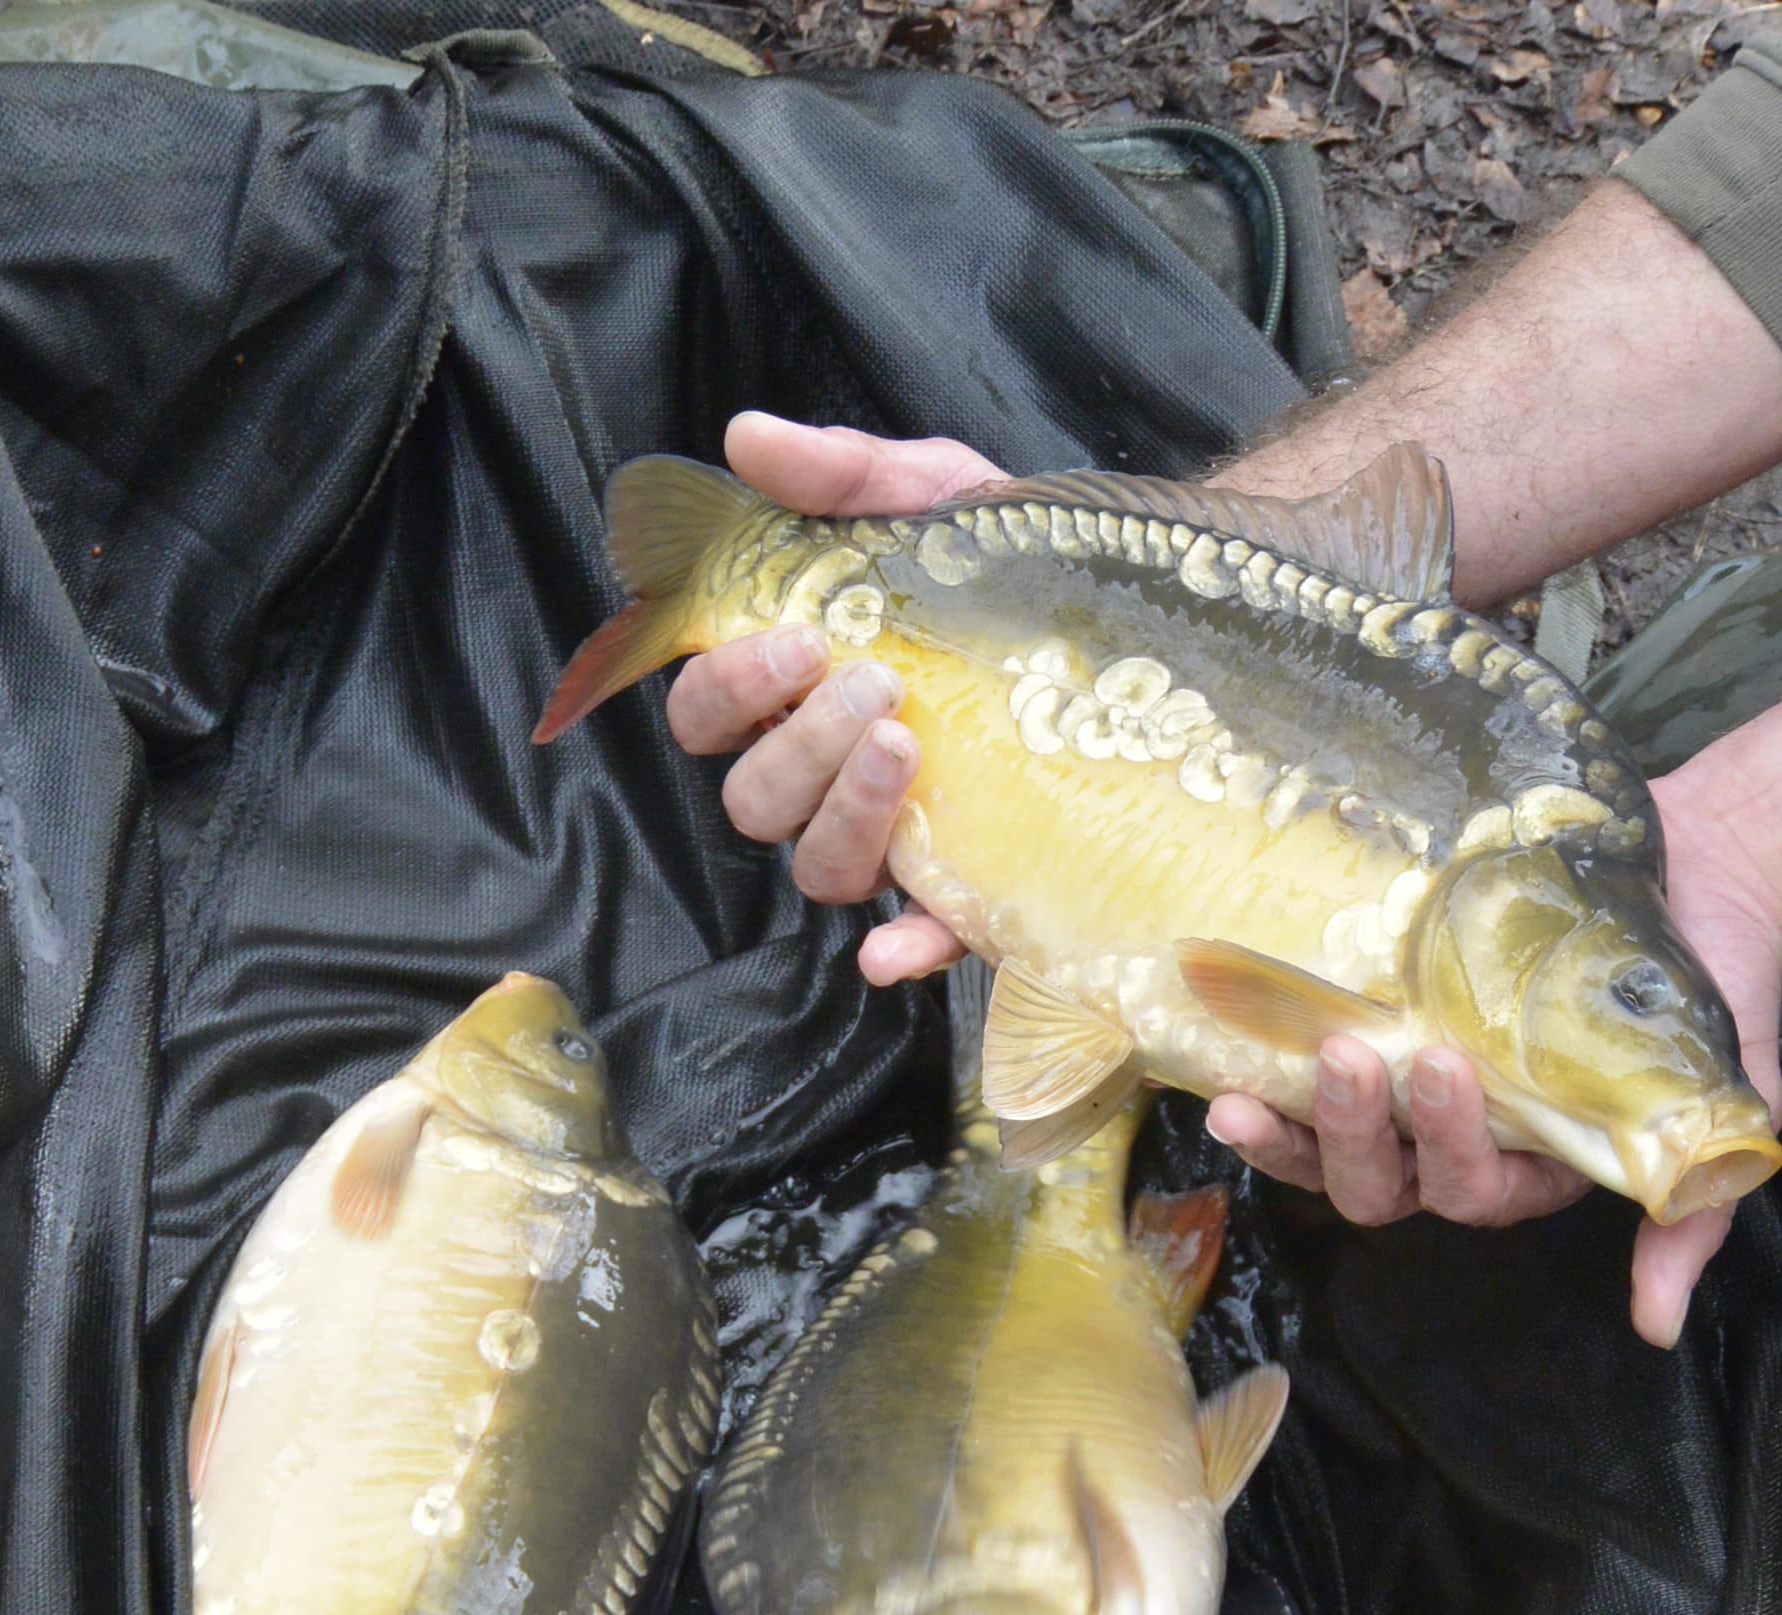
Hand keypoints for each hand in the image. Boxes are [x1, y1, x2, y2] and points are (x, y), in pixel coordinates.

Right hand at [665, 411, 999, 983]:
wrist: (1135, 612)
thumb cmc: (1009, 562)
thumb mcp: (934, 499)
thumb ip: (844, 473)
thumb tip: (749, 436)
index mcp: (795, 690)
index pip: (707, 714)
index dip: (727, 688)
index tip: (796, 638)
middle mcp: (826, 775)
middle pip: (752, 799)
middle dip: (799, 744)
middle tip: (876, 683)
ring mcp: (892, 838)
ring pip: (817, 867)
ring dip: (845, 814)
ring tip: (909, 743)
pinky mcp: (964, 890)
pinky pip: (916, 939)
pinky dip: (903, 949)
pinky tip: (900, 949)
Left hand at [1209, 703, 1781, 1346]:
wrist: (1706, 879)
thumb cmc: (1717, 995)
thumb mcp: (1727, 1113)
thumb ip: (1689, 1220)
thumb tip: (1655, 1322)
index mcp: (1533, 1170)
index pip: (1471, 1192)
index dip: (1446, 1148)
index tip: (1445, 1067)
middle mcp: (1463, 1144)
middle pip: (1387, 1184)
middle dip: (1360, 1135)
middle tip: (1350, 1058)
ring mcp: (1413, 1093)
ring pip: (1332, 1151)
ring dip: (1289, 1134)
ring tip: (1250, 1090)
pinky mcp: (1384, 1032)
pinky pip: (1307, 1088)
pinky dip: (1266, 1090)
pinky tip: (1225, 1068)